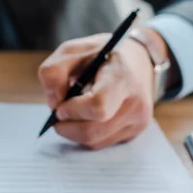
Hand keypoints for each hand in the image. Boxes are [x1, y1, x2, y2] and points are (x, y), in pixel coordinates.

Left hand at [38, 33, 156, 149]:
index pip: (98, 106)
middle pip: (93, 131)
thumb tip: (54, 102)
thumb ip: (54, 71)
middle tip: (58, 112)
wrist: (139, 59)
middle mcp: (135, 102)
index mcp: (121, 77)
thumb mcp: (73, 50)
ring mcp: (138, 121)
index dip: (73, 110)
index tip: (61, 105)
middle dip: (67, 126)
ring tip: (72, 110)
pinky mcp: (135, 132)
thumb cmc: (102, 53)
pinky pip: (102, 143)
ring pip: (95, 142)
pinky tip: (86, 116)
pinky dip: (86, 134)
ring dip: (74, 131)